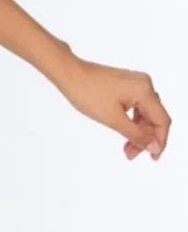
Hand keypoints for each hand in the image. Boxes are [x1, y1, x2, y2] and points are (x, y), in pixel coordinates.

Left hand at [54, 54, 169, 160]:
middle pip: (154, 117)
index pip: (162, 120)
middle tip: (132, 154)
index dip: (160, 141)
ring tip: (127, 148)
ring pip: (145, 114)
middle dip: (145, 138)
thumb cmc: (87, 92)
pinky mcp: (126, 85)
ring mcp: (135, 84)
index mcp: (144, 91)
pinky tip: (125, 133)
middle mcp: (144, 84)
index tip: (153, 157)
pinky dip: (132, 122)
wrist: (69, 75)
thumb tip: (154, 147)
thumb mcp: (113, 119)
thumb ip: (136, 135)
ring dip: (138, 132)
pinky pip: (136, 107)